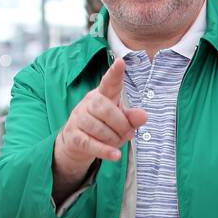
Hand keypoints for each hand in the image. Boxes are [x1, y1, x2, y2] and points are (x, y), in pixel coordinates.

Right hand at [53, 56, 147, 181]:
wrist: (77, 144)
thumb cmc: (103, 128)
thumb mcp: (120, 122)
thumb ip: (132, 118)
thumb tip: (144, 115)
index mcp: (103, 95)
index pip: (109, 82)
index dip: (115, 73)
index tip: (121, 62)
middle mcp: (89, 103)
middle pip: (104, 108)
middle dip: (120, 124)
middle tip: (128, 134)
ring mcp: (78, 119)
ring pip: (97, 127)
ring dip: (113, 139)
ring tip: (117, 143)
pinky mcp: (73, 136)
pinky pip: (90, 143)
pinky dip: (104, 150)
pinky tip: (115, 155)